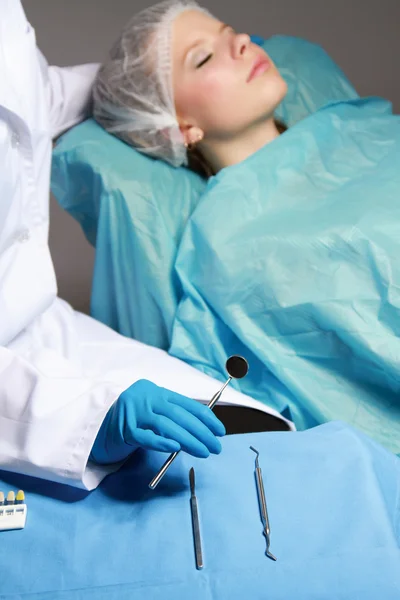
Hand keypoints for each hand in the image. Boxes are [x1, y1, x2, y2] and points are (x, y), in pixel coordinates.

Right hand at [90, 379, 225, 463]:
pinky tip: (175, 447)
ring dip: (188, 440)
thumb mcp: (154, 411)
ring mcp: (135, 412)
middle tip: (215, 446)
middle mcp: (147, 398)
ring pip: (166, 425)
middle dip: (201, 432)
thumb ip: (173, 417)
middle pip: (179, 415)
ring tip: (203, 452)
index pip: (188, 404)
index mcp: (158, 392)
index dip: (206, 418)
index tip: (220, 431)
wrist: (99, 423)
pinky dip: (161, 441)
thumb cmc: (133, 419)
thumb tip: (203, 432)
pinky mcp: (124, 429)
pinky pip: (145, 436)